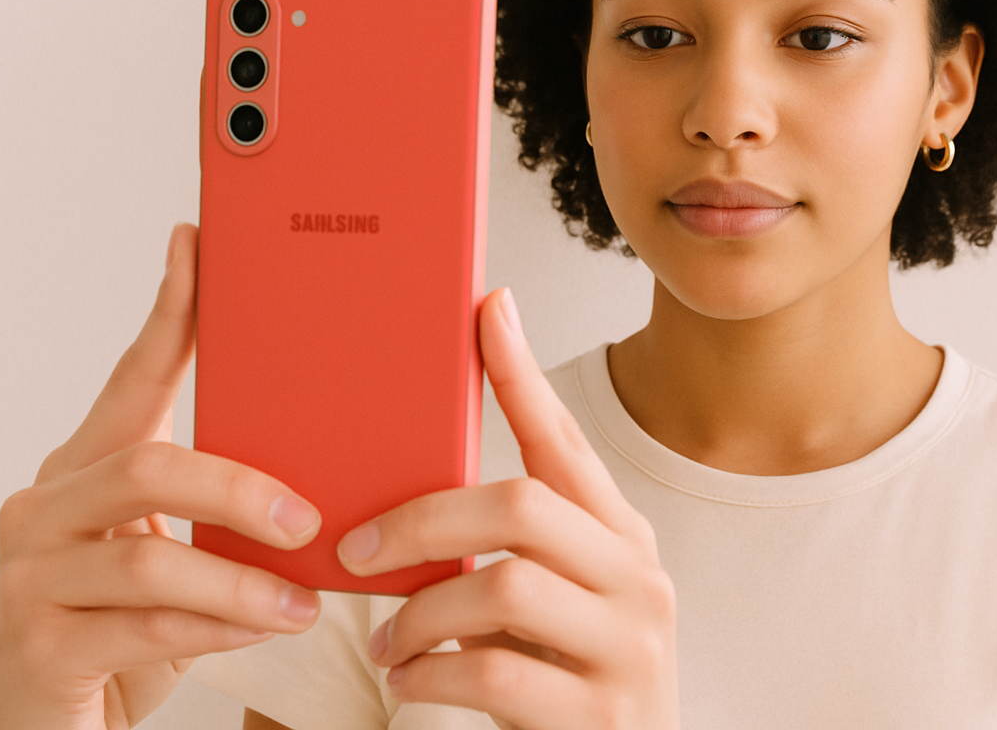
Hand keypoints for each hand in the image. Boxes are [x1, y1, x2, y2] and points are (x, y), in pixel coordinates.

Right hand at [0, 224, 323, 729]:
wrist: (30, 729)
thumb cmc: (116, 632)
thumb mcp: (168, 555)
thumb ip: (214, 517)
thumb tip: (321, 485)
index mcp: (83, 469)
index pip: (132, 376)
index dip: (169, 311)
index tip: (198, 246)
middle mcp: (45, 506)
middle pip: (148, 462)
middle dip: (242, 486)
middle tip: (309, 517)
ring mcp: (32, 574)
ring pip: (153, 554)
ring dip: (245, 581)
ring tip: (304, 601)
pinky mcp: (41, 642)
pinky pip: (149, 626)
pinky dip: (220, 628)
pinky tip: (264, 630)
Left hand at [337, 288, 678, 729]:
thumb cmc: (573, 678)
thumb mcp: (558, 599)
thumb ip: (515, 545)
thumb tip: (425, 484)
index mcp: (622, 538)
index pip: (565, 441)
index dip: (522, 374)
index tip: (487, 308)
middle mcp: (638, 579)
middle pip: (522, 505)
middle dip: (422, 520)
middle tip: (357, 550)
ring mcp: (627, 648)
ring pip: (503, 587)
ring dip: (418, 614)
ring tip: (386, 641)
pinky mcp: (599, 716)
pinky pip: (491, 673)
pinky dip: (429, 675)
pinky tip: (409, 680)